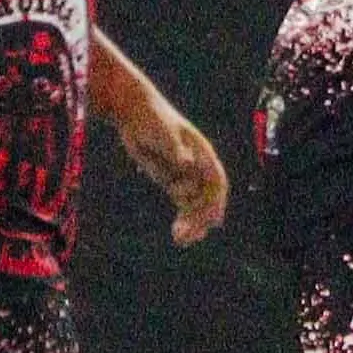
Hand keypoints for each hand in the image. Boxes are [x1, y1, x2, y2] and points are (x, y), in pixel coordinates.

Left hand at [106, 88, 232, 247]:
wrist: (135, 113)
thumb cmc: (153, 118)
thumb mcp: (164, 132)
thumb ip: (176, 149)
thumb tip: (186, 164)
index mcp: (201, 154)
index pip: (216, 181)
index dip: (217, 201)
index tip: (212, 220)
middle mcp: (197, 166)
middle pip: (206, 197)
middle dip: (200, 218)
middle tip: (188, 235)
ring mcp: (185, 174)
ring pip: (195, 205)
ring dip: (191, 223)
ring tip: (180, 239)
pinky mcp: (171, 180)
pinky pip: (182, 204)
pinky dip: (182, 220)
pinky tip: (177, 234)